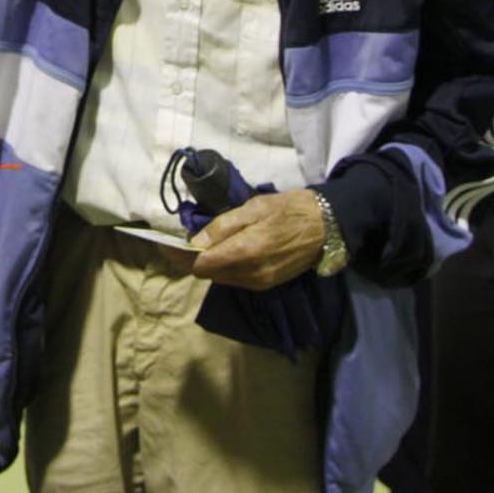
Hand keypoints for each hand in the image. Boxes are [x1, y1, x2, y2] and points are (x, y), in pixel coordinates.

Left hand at [189, 189, 326, 289]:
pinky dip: (224, 269)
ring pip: (221, 279)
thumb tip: (195, 242)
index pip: (200, 265)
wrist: (327, 225)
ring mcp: (260, 282)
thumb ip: (223, 226)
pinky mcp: (268, 284)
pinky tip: (222, 254)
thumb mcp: (254, 208)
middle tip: (178, 244)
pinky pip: (236, 280)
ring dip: (207, 266)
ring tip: (198, 248)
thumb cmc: (289, 209)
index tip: (166, 245)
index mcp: (245, 252)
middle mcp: (250, 274)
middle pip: (208, 275)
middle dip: (190, 261)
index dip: (180, 256)